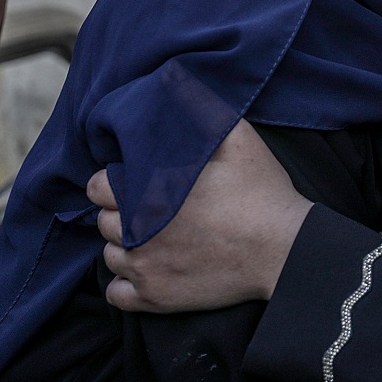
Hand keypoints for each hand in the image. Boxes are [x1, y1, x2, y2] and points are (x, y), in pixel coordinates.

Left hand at [90, 120, 312, 311]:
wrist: (283, 249)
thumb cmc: (260, 192)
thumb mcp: (237, 138)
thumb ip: (200, 111)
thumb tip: (176, 83)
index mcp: (149, 191)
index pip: (98, 186)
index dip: (115, 182)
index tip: (136, 183)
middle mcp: (137, 230)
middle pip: (104, 222)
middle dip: (121, 214)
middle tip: (152, 211)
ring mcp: (145, 267)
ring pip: (110, 256)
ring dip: (125, 247)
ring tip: (154, 239)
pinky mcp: (156, 298)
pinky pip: (117, 295)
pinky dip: (127, 284)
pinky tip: (150, 269)